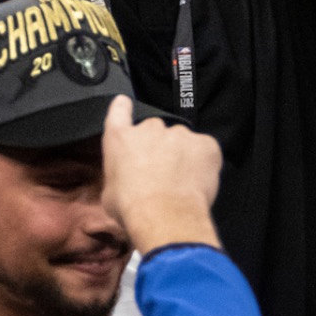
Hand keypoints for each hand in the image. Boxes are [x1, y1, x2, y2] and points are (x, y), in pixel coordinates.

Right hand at [102, 95, 222, 252]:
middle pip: (156, 131)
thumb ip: (121, 174)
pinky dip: (202, 162)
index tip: (124, 102)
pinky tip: (196, 181)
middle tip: (161, 172)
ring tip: (180, 181)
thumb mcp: (111, 193)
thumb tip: (129, 179)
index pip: (119, 113)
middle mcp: (150, 128)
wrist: (164, 214)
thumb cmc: (131, 208)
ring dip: (182, 155)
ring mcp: (179, 133)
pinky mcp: (205, 143)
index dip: (123, 107)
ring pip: (182, 140)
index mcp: (121, 139)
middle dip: (159, 147)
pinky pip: (204, 149)